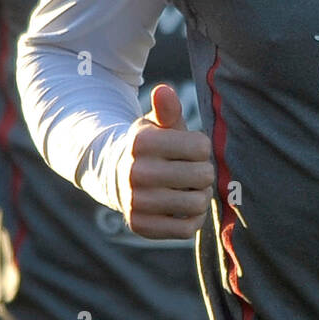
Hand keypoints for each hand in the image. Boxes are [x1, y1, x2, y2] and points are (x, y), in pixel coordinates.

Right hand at [116, 84, 214, 239]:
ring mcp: (136, 202)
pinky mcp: (140, 226)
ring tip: (187, 189)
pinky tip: (181, 208)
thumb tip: (164, 90)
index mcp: (142, 143)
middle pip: (203, 175)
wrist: (115, 175)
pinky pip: (187, 229)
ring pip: (198, 203)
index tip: (187, 149)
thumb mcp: (155, 125)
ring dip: (200, 196)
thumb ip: (166, 109)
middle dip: (203, 172)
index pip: (201, 146)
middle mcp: (136, 172)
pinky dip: (192, 219)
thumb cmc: (148, 147)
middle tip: (191, 172)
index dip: (200, 147)